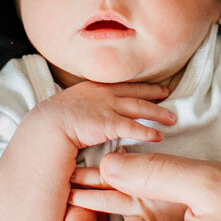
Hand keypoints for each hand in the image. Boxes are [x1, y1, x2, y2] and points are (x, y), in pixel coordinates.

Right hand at [37, 81, 175, 150]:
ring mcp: (108, 107)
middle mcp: (105, 94)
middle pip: (137, 93)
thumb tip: (93, 111)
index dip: (142, 86)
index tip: (155, 87)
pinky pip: (134, 128)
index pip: (124, 84)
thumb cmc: (55, 118)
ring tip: (172, 119)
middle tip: (169, 95)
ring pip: (140, 108)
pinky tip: (158, 136)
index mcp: (96, 87)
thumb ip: (87, 104)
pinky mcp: (109, 124)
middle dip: (155, 94)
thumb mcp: (72, 102)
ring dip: (158, 113)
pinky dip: (148, 132)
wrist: (47, 124)